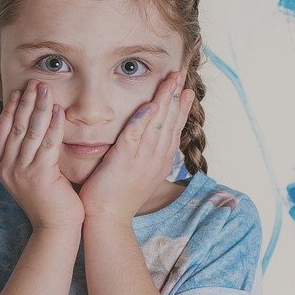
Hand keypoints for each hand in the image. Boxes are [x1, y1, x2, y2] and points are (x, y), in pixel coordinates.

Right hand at [0, 78, 84, 230]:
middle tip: (33, 83)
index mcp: (3, 168)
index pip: (2, 132)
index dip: (10, 110)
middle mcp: (8, 168)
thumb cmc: (48, 201)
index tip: (18, 92)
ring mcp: (22, 172)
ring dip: (39, 107)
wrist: (55, 228)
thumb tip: (32, 131)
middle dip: (25, 102)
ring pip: (31, 132)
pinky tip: (58, 111)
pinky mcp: (40, 175)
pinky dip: (53, 124)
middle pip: (16, 127)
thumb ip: (27, 156)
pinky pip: (47, 143)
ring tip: (45, 89)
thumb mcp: (30, 177)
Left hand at [77, 71, 194, 221]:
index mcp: (160, 161)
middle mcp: (156, 158)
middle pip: (170, 121)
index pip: (173, 129)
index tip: (187, 91)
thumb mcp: (137, 175)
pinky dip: (144, 119)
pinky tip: (151, 104)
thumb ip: (142, 157)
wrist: (107, 219)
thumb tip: (145, 145)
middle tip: (182, 75)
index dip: (181, 108)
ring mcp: (143, 159)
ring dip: (165, 100)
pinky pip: (136, 135)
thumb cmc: (116, 198)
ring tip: (172, 80)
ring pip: (157, 123)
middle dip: (177, 96)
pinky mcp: (125, 160)